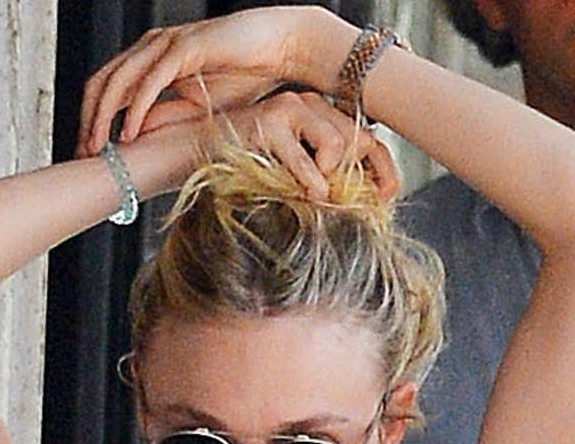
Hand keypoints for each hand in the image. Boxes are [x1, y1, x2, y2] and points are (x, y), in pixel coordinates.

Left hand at [78, 7, 347, 153]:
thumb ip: (166, 116)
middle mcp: (151, 48)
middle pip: (102, 82)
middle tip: (82, 154)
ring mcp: (165, 44)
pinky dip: (136, 108)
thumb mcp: (197, 107)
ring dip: (103, 116)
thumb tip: (132, 135)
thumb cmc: (245, 75)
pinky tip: (129, 133)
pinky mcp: (183, 48)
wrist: (280, 49)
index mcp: (150, 59)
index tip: (87, 152)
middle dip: (87, 119)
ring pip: (119, 81)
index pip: (107, 88)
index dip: (91, 119)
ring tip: (97, 147)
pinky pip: (150, 81)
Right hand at [219, 91, 398, 201]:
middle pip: (362, 139)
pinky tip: (309, 194)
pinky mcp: (270, 120)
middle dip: (367, 177)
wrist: (189, 152)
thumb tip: (360, 202)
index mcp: (320, 117)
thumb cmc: (240, 168)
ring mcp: (290, 108)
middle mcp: (310, 105)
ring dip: (334, 178)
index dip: (385, 170)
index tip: (385, 199)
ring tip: (319, 197)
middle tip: (365, 206)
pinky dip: (312, 181)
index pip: (369, 138)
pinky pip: (305, 157)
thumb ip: (321, 179)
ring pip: (338, 144)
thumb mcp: (289, 175)